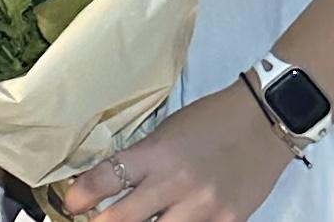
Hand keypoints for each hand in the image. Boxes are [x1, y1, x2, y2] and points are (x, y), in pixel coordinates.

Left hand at [59, 79, 293, 220]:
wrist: (263, 121)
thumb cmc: (211, 120)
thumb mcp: (170, 131)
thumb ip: (144, 160)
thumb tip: (114, 184)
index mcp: (157, 153)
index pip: (109, 176)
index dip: (83, 194)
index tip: (70, 203)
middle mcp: (175, 183)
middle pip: (125, 218)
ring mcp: (202, 209)